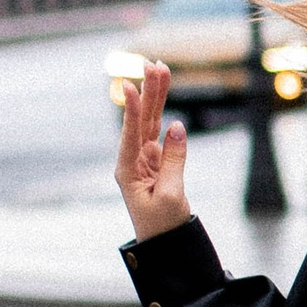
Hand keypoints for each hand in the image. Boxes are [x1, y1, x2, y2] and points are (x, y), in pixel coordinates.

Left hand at [116, 60, 193, 241]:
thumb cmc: (163, 224)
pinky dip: (163, 111)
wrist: (165, 242)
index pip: (130, 134)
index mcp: (127, 171)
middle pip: (140, 120)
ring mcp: (143, 157)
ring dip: (155, 95)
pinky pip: (159, 130)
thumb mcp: (171, 194)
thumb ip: (174, 160)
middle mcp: (132, 159)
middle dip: (147, 92)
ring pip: (150, 120)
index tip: (127, 86)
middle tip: (152, 64)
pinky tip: (163, 92)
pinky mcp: (155, 159)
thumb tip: (178, 127)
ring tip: (159, 68)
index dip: (131, 109)